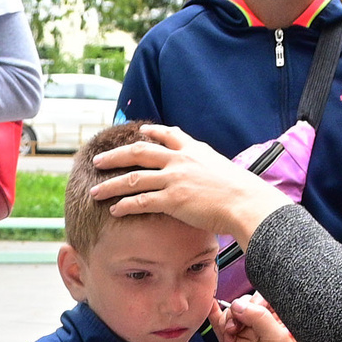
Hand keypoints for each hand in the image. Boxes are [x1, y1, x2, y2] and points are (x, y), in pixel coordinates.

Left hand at [88, 123, 294, 242]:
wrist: (246, 202)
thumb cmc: (241, 191)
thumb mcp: (224, 168)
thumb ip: (209, 165)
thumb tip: (210, 170)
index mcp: (194, 150)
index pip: (168, 134)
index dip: (151, 133)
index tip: (139, 132)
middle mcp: (180, 160)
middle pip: (139, 152)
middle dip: (115, 156)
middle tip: (98, 161)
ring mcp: (174, 178)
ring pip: (133, 178)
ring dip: (111, 185)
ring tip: (95, 192)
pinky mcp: (172, 199)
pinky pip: (141, 201)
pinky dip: (124, 205)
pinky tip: (113, 210)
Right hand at [215, 297, 318, 341]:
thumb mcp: (277, 338)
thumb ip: (259, 316)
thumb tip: (238, 304)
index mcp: (278, 322)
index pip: (264, 299)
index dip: (255, 301)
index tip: (251, 309)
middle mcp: (261, 327)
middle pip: (244, 305)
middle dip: (239, 311)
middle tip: (239, 325)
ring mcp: (244, 336)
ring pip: (230, 315)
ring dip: (228, 320)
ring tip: (232, 334)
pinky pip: (219, 326)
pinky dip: (214, 317)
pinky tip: (210, 308)